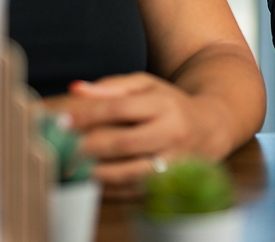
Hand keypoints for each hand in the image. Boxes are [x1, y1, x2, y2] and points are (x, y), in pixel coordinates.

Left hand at [53, 72, 229, 199]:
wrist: (210, 128)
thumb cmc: (170, 104)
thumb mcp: (146, 85)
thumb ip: (112, 86)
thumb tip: (77, 89)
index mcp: (164, 104)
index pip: (120, 108)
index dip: (88, 115)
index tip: (63, 121)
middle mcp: (172, 132)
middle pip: (123, 142)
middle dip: (88, 147)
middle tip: (63, 148)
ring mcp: (173, 161)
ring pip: (128, 172)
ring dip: (96, 172)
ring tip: (73, 168)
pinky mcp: (170, 183)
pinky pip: (134, 190)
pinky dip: (109, 188)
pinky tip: (93, 180)